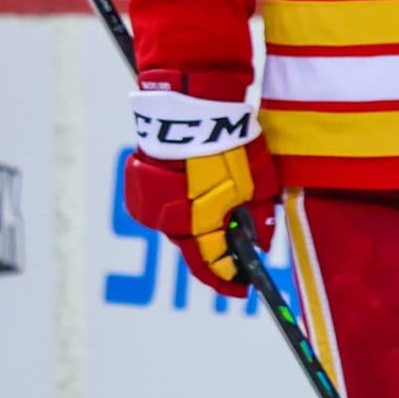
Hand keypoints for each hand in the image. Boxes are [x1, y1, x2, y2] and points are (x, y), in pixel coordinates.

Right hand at [120, 69, 275, 297]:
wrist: (192, 110)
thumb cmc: (230, 144)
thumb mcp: (258, 181)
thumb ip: (259, 215)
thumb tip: (260, 243)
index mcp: (198, 225)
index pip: (213, 265)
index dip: (229, 278)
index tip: (241, 287)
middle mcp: (168, 223)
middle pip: (193, 245)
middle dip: (214, 245)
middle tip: (234, 243)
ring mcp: (149, 207)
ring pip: (177, 225)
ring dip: (195, 220)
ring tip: (214, 201)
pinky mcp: (138, 190)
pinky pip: (163, 205)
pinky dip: (179, 203)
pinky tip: (194, 187)